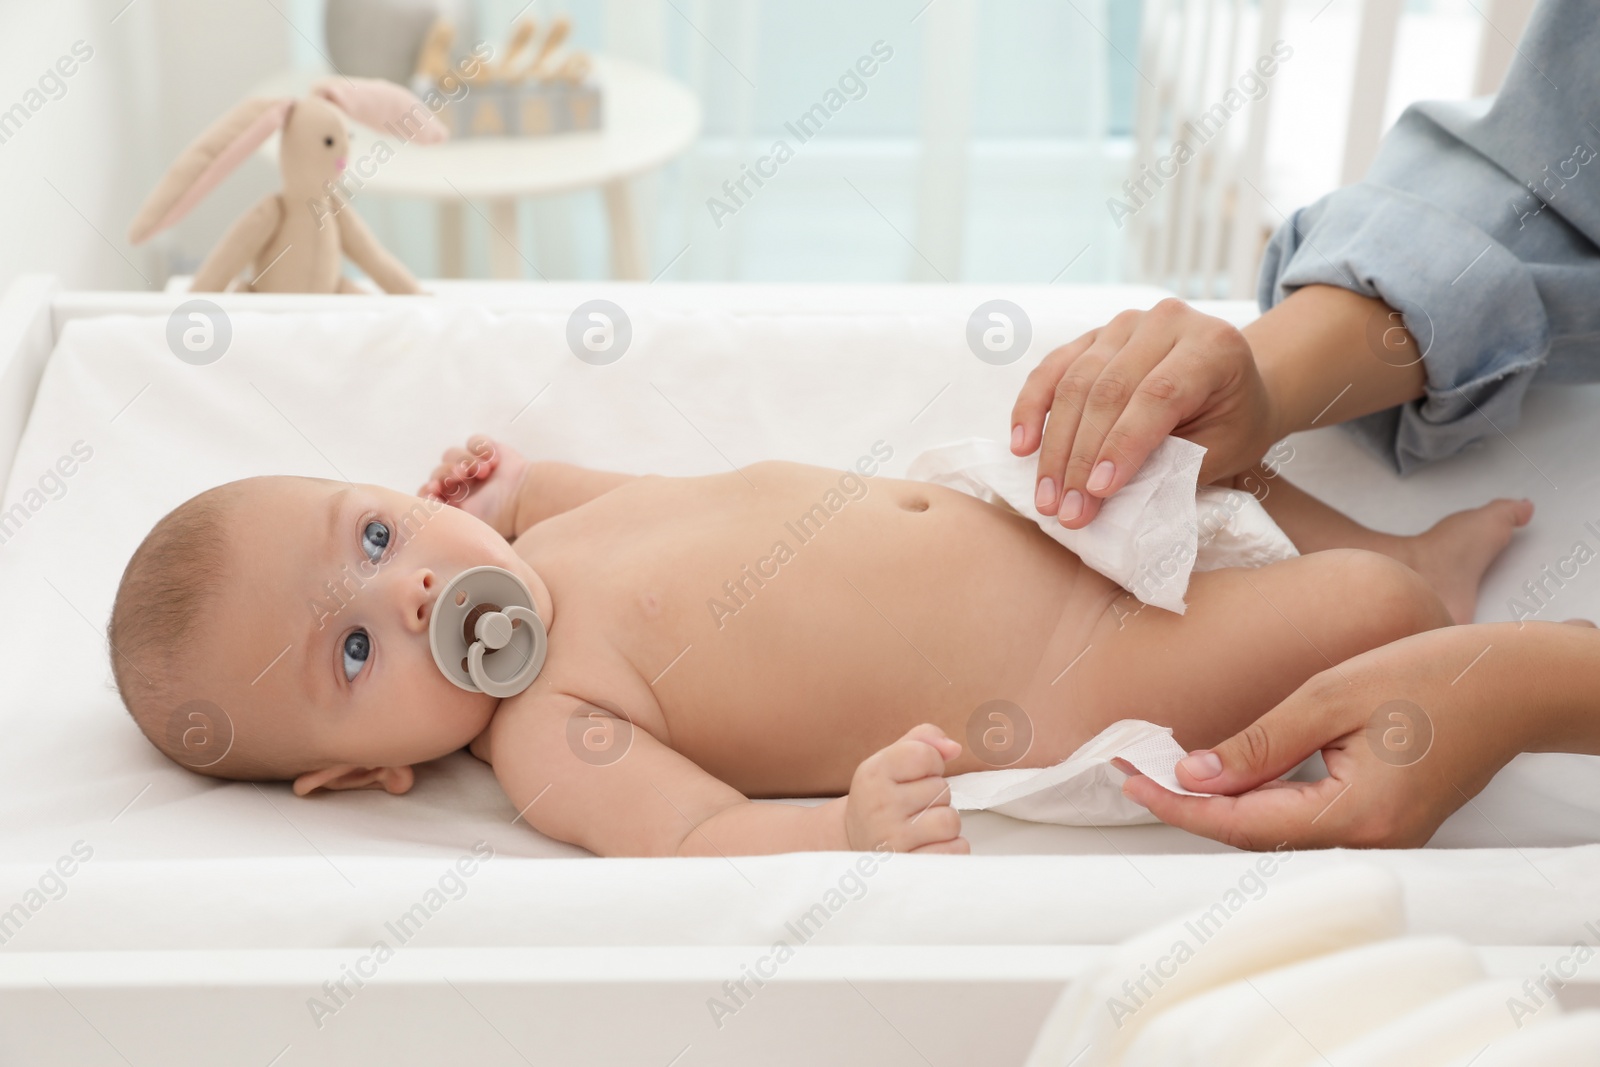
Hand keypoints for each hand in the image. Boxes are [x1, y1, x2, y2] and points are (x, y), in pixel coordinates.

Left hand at [418, 434, 528, 539]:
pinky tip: (494, 461)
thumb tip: (425, 503)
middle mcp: (459, 484)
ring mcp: (472, 466)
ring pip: (452, 453)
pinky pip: (474, 441)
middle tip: (461, 477)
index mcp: (451, 502)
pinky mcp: (487, 450)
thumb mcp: (467, 519)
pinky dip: (481, 448)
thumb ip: (443, 513)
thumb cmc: (499, 514)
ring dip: (465, 459)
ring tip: (483, 471)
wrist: (526, 498)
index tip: (435, 491)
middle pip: (438, 470)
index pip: (427, 491)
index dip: (428, 489)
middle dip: (447, 473)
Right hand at [845, 724, 968, 852]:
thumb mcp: (890, 760)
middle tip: (912, 806)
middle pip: (942, 789)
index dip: (932, 762)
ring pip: (950, 820)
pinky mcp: (909, 867)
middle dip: (935, 796)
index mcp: (873, 774)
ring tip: (921, 826)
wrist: (853, 842)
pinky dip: (950, 847)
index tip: (916, 774)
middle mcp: (879, 806)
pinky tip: (927, 845)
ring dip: (943, 823)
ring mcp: (892, 840)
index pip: (925, 755)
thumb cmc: (881, 797)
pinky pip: (955, 849)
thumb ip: (923, 740)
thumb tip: (954, 748)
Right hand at [1010, 299, 1277, 529]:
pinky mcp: (1094, 335)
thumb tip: (1108, 493)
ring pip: (1075, 382)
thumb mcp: (1224, 448)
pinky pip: (1053, 369)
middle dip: (1081, 457)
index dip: (1123, 444)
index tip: (1098, 492)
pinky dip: (1032, 408)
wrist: (1233, 381)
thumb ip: (1174, 464)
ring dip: (1054, 446)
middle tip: (1066, 510)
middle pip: (1109, 390)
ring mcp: (1126, 323)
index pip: (1157, 394)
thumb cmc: (1234, 420)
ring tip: (1046, 497)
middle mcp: (1167, 322)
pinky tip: (1021, 446)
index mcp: (1212, 346)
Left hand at [1118, 626, 1527, 848]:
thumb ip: (1260, 743)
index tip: (1128, 779)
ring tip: (1163, 771)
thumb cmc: (1435, 675)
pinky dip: (1260, 798)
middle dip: (1189, 806)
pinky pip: (1306, 818)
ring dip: (1222, 803)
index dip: (1177, 806)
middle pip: (1254, 835)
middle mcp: (1370, 841)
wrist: (1517, 683)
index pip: (1241, 825)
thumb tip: (1193, 777)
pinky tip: (1227, 774)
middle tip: (1132, 771)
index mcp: (1357, 817)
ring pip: (1277, 829)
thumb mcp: (1332, 696)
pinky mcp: (1385, 822)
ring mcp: (1382, 837)